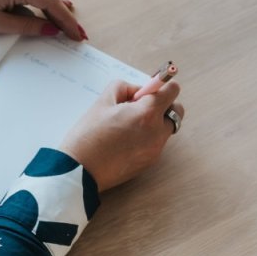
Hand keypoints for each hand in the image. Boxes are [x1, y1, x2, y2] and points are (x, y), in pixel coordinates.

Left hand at [0, 0, 86, 41]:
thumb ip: (28, 26)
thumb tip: (50, 29)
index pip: (50, 3)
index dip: (66, 20)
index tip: (76, 33)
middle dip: (65, 16)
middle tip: (79, 33)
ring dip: (55, 9)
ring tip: (69, 24)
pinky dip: (42, 1)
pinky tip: (53, 6)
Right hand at [59, 79, 183, 191]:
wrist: (80, 171)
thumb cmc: (88, 135)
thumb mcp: (103, 101)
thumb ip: (124, 88)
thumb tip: (137, 91)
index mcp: (146, 113)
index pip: (172, 90)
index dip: (162, 84)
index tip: (151, 86)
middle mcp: (157, 132)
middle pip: (176, 110)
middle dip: (163, 104)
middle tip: (140, 105)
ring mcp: (155, 150)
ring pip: (166, 127)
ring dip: (156, 121)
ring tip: (129, 124)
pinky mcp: (149, 162)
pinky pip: (156, 142)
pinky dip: (148, 136)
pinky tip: (126, 139)